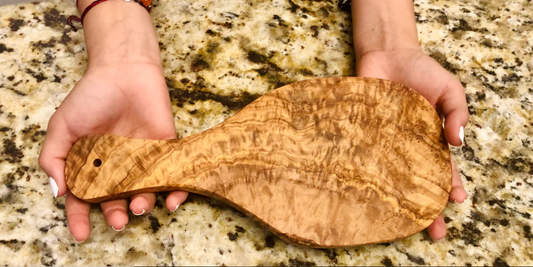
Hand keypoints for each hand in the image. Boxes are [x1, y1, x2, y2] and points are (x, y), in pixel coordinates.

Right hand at [39, 63, 187, 241]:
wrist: (124, 71)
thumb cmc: (91, 96)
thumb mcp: (63, 126)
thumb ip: (55, 158)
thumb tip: (58, 192)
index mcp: (89, 164)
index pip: (83, 198)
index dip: (80, 217)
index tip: (81, 234)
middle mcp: (116, 166)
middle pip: (116, 200)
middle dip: (116, 215)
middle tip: (119, 221)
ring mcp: (142, 160)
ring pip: (144, 191)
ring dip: (143, 204)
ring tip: (140, 207)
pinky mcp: (166, 150)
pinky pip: (172, 176)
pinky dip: (175, 191)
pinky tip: (172, 201)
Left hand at [356, 49, 468, 239]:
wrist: (388, 53)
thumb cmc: (421, 72)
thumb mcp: (449, 90)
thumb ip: (456, 114)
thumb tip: (458, 142)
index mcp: (429, 141)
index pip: (442, 171)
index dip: (448, 188)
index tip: (454, 202)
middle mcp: (405, 148)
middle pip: (415, 182)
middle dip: (425, 206)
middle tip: (431, 230)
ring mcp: (382, 143)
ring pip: (388, 176)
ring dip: (393, 198)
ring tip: (397, 219)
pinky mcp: (361, 134)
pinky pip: (362, 155)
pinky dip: (362, 172)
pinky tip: (362, 190)